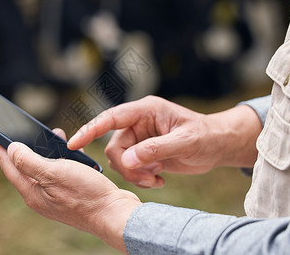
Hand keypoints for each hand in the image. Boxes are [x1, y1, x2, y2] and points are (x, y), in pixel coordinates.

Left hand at [0, 131, 140, 252]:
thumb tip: (11, 148)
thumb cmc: (87, 195)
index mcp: (32, 191)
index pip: (7, 164)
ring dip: (45, 149)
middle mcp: (40, 195)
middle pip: (23, 165)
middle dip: (22, 145)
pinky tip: (69, 151)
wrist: (115, 214)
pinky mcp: (69, 192)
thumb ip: (29, 161)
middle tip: (20, 127)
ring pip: (43, 167)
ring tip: (52, 135)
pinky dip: (60, 158)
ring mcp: (54, 195)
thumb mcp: (54, 173)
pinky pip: (58, 171)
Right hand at [68, 96, 260, 187]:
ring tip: (157, 177)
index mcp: (145, 111)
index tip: (73, 143)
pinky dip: (141, 178)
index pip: (111, 118)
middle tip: (149, 177)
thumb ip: (156, 149)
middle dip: (128, 167)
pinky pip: (129, 169)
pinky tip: (160, 178)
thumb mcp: (184, 142)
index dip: (90, 129)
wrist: (217, 146)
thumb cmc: (205, 136)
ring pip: (120, 161)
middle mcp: (138, 124)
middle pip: (114, 147)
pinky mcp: (142, 154)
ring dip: (135, 175)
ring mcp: (139, 139)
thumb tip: (127, 161)